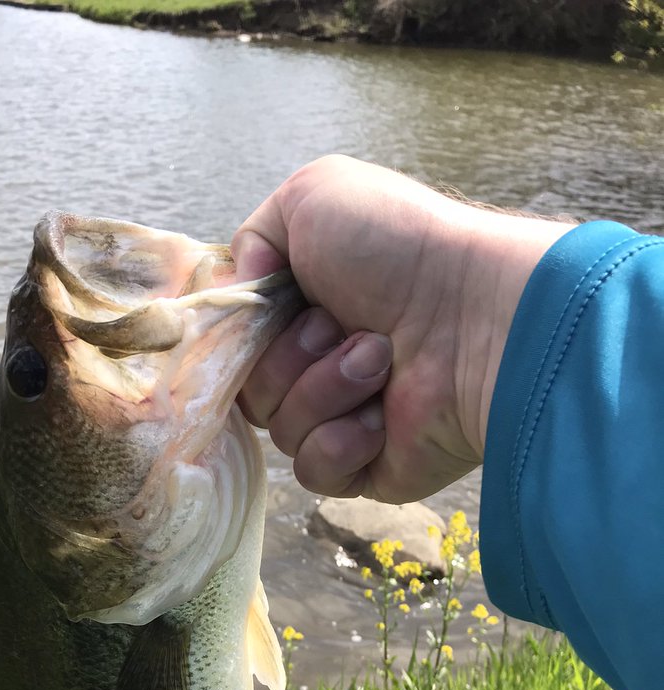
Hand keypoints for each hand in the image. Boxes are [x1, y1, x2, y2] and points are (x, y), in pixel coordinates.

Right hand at [232, 155, 571, 502]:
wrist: (473, 313)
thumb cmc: (399, 248)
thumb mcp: (311, 196)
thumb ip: (252, 237)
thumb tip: (242, 295)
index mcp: (306, 309)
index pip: (239, 344)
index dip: (246, 333)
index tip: (276, 305)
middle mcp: (322, 364)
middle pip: (252, 391)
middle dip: (289, 357)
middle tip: (343, 326)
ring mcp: (345, 418)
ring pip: (282, 431)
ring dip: (324, 389)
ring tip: (381, 360)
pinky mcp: (368, 468)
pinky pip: (315, 471)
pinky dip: (340, 441)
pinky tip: (381, 417)